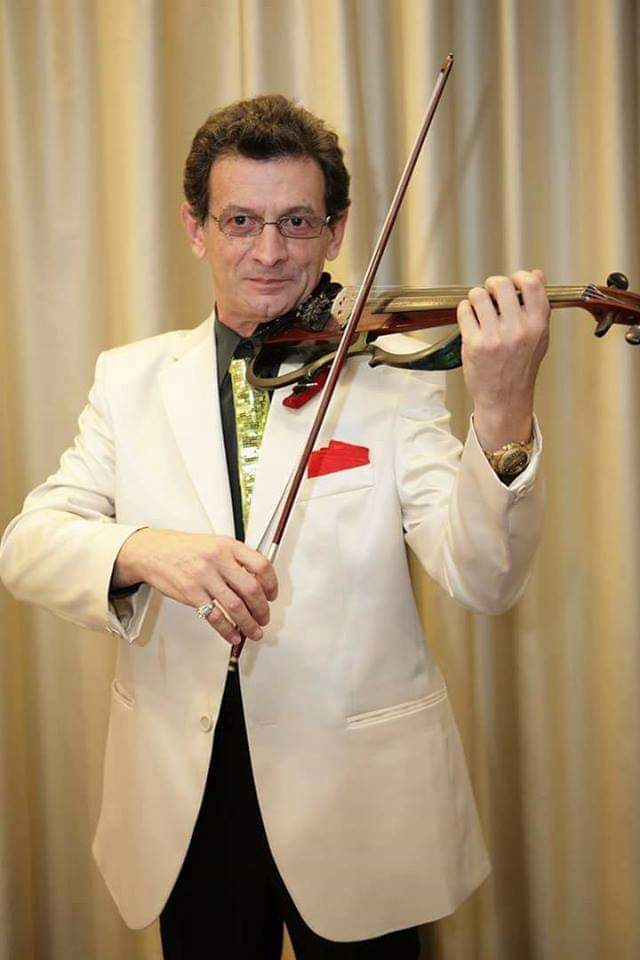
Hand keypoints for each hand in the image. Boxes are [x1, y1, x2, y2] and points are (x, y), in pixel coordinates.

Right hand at [113, 529, 277, 644]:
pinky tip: (233, 635)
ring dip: (249, 624)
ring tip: (254, 631)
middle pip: (251, 589)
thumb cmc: (184, 549)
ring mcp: (204, 577)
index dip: (271, 583)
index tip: (272, 595)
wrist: (153, 552)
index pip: (261, 564)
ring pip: (236, 606)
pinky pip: (215, 616)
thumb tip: (257, 583)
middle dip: (262, 609)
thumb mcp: (214, 544)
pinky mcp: (191, 593)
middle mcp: (218, 560)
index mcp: (228, 545)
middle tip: (264, 618)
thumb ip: (235, 559)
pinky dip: (227, 630)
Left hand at [457, 269, 549, 449]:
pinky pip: (464, 311)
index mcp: (537, 325)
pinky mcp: (474, 344)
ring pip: (478, 295)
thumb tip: (537, 274)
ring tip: (478, 307)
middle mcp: (518, 330)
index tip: (512, 283)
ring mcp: (495, 337)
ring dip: (476, 297)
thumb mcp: (539, 336)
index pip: (531, 283)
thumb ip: (538, 306)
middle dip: (492, 285)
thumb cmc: (521, 366)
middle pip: (501, 284)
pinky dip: (464, 310)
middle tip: (490, 294)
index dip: (518, 277)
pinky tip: (470, 318)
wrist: (504, 398)